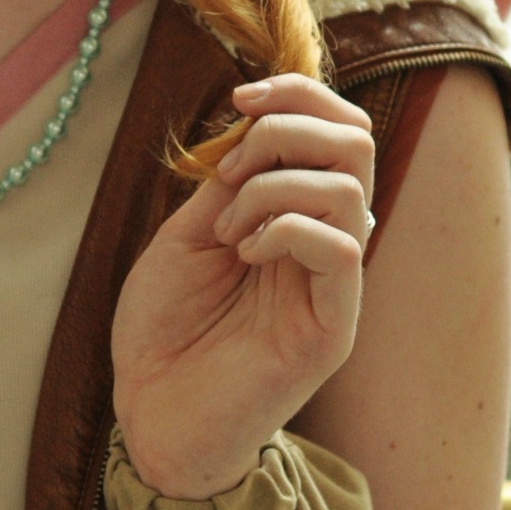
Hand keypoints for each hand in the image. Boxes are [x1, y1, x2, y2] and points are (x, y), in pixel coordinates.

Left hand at [110, 74, 373, 500]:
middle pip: (359, 143)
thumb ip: (229, 179)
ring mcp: (335, 286)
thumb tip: (257, 116)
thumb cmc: (164, 332)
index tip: (239, 96)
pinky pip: (343, 248)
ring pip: (350, 189)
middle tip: (232, 166)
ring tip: (227, 227)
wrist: (150, 416)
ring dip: (274, 185)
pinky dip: (285, 227)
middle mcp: (328, 244)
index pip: (339, 129)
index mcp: (298, 215)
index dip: (300, 93)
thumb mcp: (188, 233)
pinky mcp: (333, 327)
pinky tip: (244, 252)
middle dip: (289, 127)